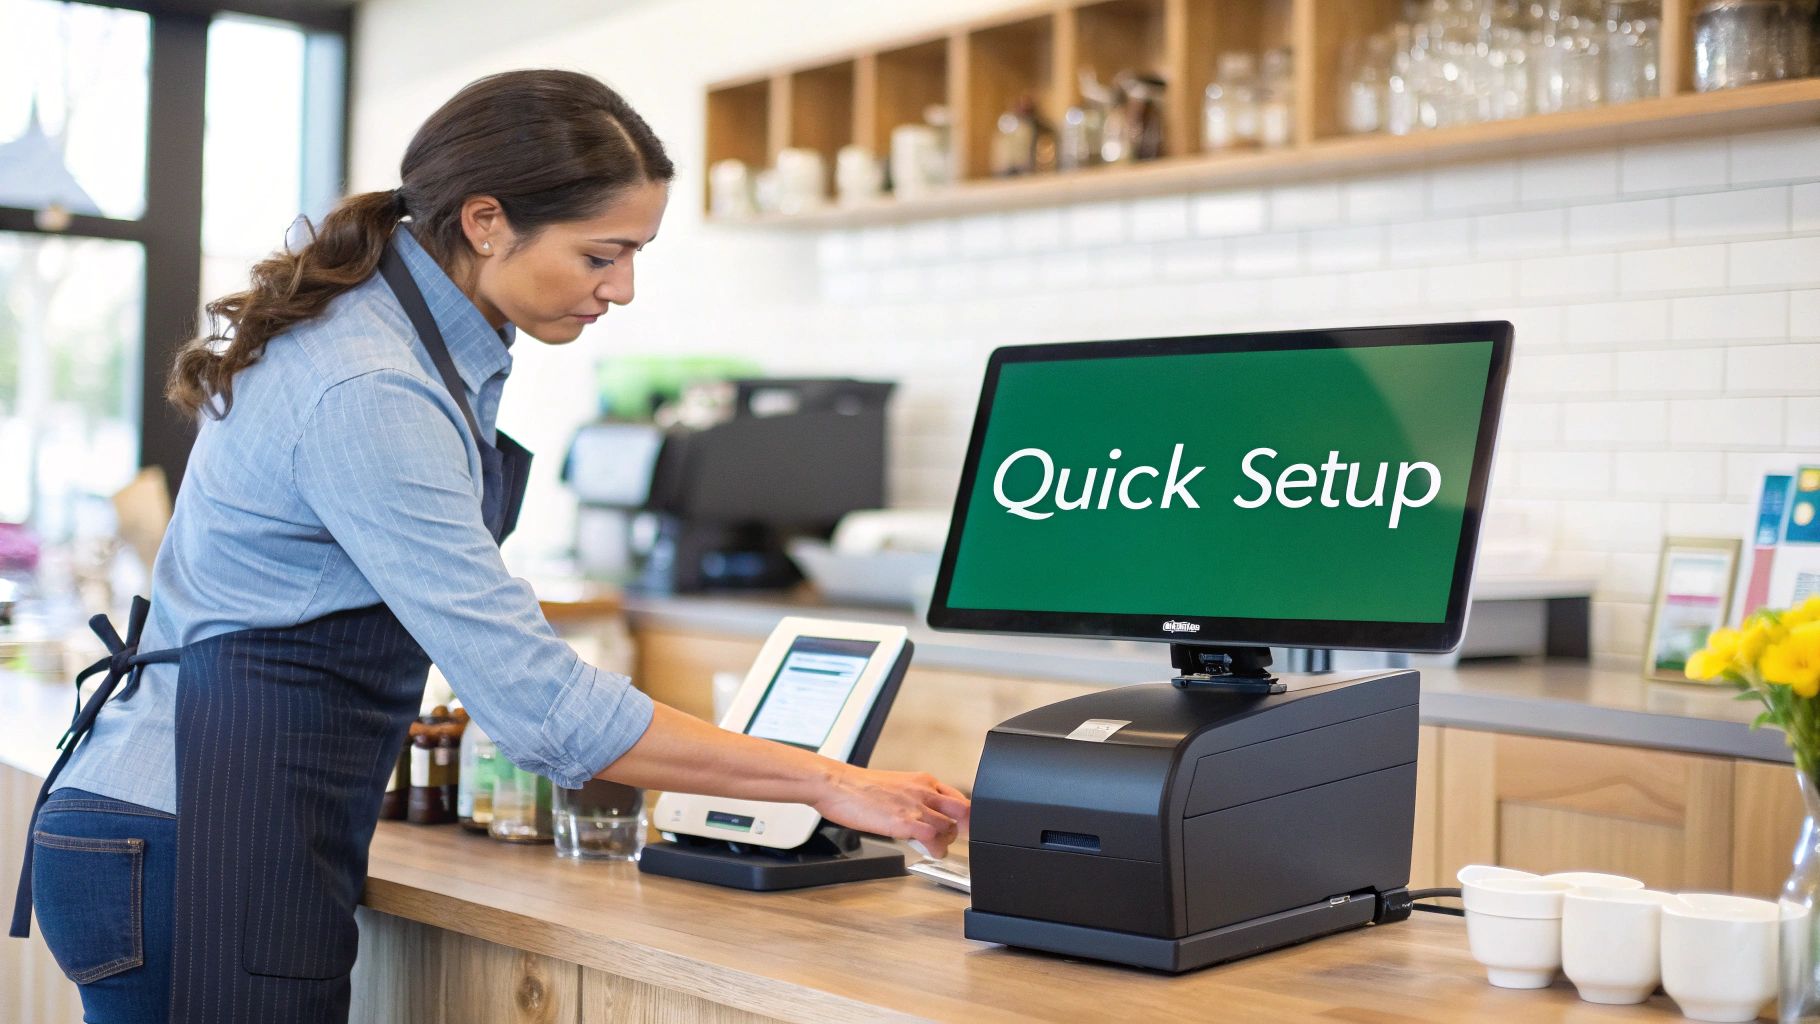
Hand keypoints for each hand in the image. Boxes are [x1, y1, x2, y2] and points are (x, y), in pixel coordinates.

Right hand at [811, 763, 969, 858]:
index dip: (964, 815)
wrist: (837, 785)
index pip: (958, 797)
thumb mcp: (896, 785)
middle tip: (950, 839)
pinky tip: (931, 853)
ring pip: (949, 828)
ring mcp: (915, 807)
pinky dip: (937, 850)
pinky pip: (933, 839)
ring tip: (936, 848)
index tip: (963, 826)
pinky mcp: (904, 822)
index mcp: (923, 780)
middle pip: (961, 812)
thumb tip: (922, 813)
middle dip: (961, 828)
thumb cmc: (858, 787)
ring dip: (946, 842)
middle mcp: (924, 791)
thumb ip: (914, 797)